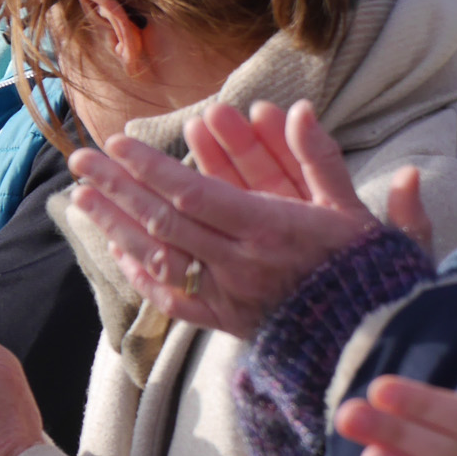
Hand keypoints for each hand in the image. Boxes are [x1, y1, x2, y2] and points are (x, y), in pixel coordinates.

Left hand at [66, 100, 428, 339]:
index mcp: (268, 232)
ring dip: (115, 224)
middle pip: (162, 221)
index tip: (116, 143)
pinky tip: (115, 248)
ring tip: (79, 196)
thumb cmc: (370, 273)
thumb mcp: (357, 212)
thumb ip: (322, 160)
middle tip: (80, 159)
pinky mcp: (221, 321)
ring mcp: (224, 296)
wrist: (376, 346)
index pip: (192, 194)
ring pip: (156, 257)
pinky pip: (169, 297)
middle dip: (117, 187)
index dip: (150, 168)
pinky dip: (139, 271)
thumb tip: (299, 109)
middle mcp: (238, 265)